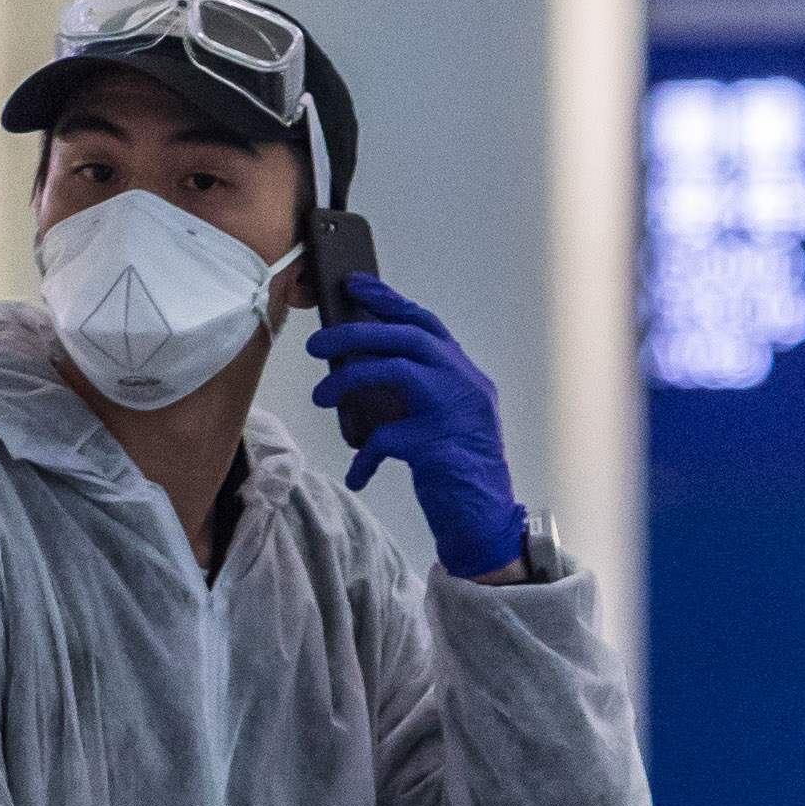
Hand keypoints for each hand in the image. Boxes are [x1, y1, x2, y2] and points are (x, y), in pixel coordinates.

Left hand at [303, 280, 528, 578]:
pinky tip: (357, 474)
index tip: (355, 284)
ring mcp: (454, 412)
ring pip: (394, 370)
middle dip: (355, 333)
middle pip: (404, 337)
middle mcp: (464, 384)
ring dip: (350, 378)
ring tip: (321, 396)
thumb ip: (419, 393)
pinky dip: (365, 456)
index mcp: (465, 375)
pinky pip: (386, 437)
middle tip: (317, 344)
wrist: (488, 521)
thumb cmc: (460, 471)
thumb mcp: (445, 421)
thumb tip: (364, 369)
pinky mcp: (437, 445)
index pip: (424, 324)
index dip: (388, 301)